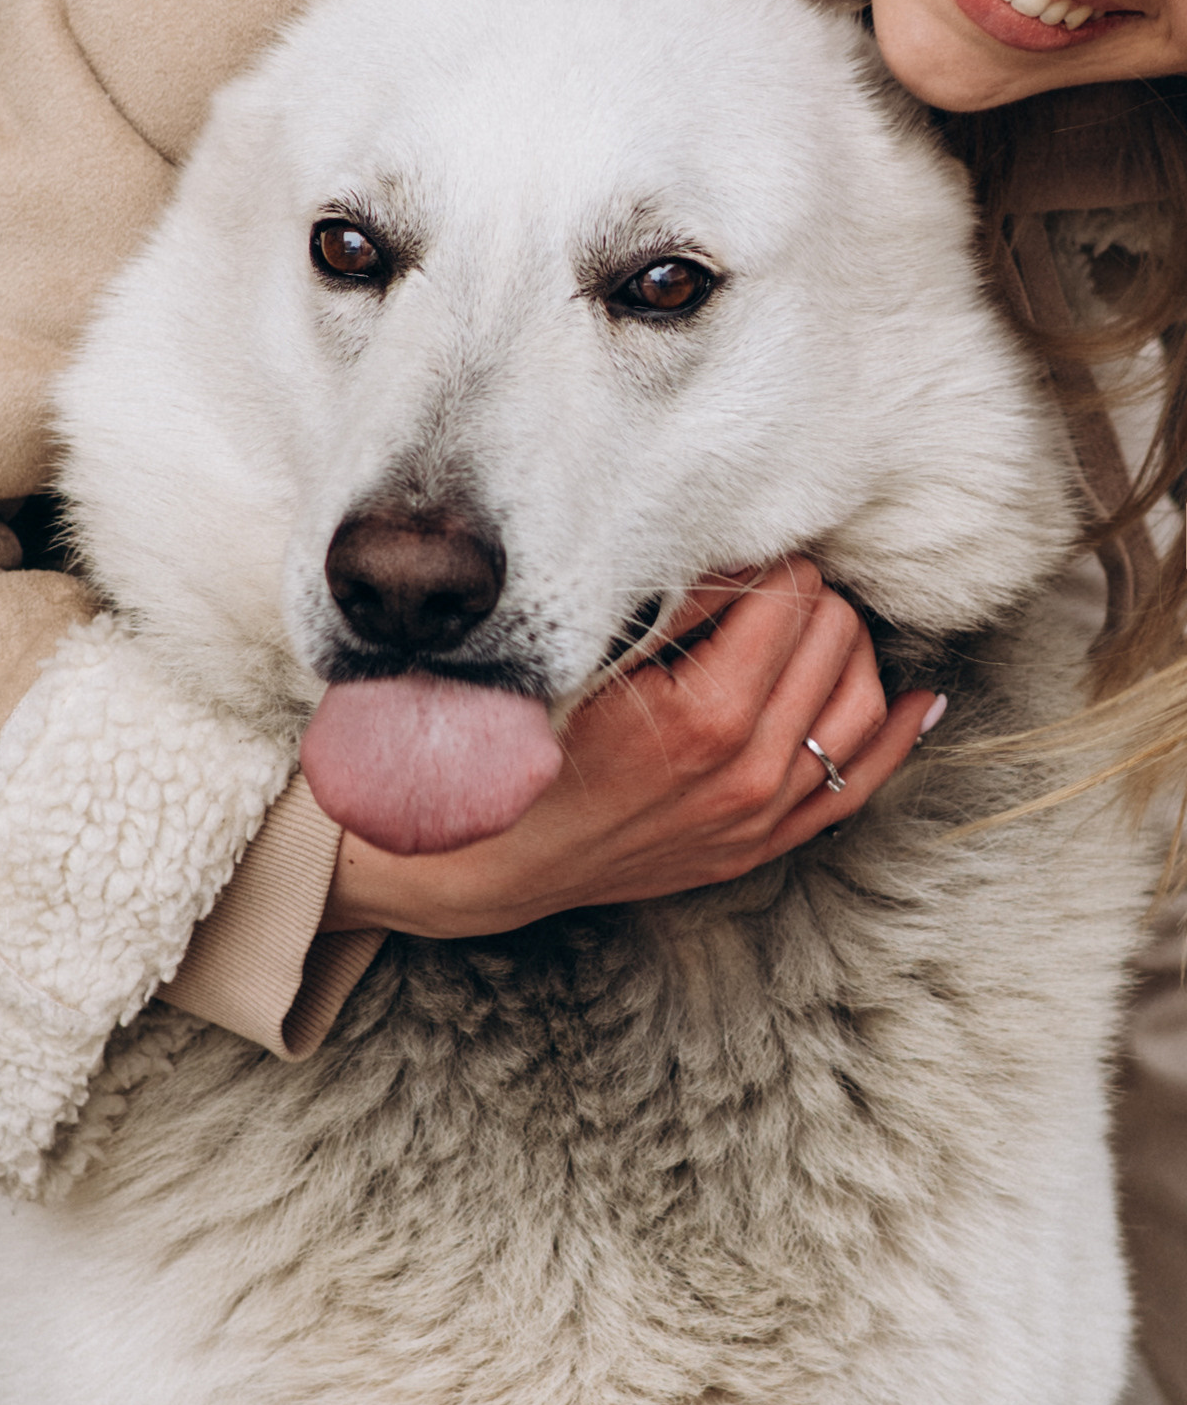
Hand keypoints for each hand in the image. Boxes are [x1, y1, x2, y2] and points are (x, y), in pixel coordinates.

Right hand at [319, 558, 939, 938]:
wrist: (487, 860)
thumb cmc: (518, 746)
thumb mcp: (583, 656)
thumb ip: (669, 601)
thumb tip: (743, 544)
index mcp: (704, 717)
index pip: (788, 598)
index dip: (769, 561)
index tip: (739, 555)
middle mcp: (747, 772)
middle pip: (832, 639)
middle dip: (807, 596)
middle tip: (764, 581)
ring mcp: (759, 816)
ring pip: (859, 703)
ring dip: (847, 648)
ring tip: (812, 618)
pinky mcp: (759, 843)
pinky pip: (856, 786)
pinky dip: (892, 737)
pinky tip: (917, 699)